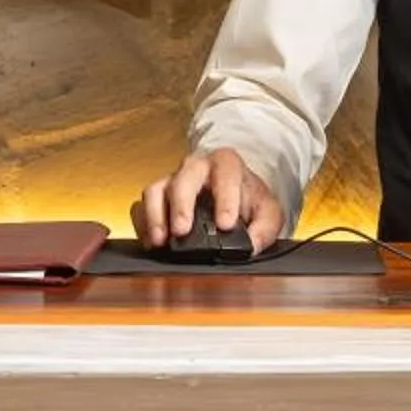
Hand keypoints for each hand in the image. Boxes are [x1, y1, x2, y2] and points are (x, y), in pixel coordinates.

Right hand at [133, 149, 285, 252]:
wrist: (233, 195)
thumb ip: (265, 228)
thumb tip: (251, 245)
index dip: (225, 199)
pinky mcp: (157, 197)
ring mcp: (173, 181)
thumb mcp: (268, 211)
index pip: (225, 173)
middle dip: (181, 205)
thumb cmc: (248, 199)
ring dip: (155, 215)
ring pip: (156, 189)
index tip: (225, 224)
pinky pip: (141, 206)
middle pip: (183, 178)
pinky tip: (153, 242)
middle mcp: (196, 168)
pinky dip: (143, 224)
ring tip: (161, 240)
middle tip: (182, 230)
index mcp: (226, 165)